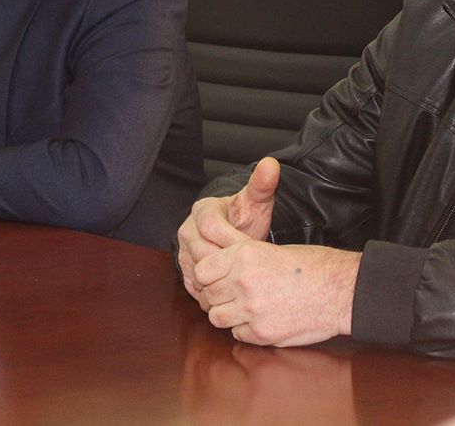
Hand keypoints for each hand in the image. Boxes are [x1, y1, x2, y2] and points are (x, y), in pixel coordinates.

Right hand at [177, 157, 280, 301]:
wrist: (235, 234)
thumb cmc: (245, 217)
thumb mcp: (256, 201)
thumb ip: (262, 184)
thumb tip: (271, 163)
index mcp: (202, 210)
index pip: (210, 226)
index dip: (231, 238)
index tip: (251, 245)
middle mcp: (187, 231)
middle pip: (202, 251)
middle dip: (227, 262)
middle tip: (249, 268)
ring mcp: (184, 252)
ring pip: (198, 271)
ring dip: (221, 277)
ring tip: (242, 278)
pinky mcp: (185, 271)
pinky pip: (196, 285)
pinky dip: (214, 290)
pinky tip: (232, 289)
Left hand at [193, 241, 359, 346]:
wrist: (339, 290)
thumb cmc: (310, 265)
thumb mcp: (269, 248)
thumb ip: (237, 254)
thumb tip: (211, 256)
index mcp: (244, 256)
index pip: (201, 271)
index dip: (207, 276)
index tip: (215, 278)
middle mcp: (244, 282)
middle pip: (207, 295)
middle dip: (216, 295)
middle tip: (230, 294)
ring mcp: (252, 310)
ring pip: (217, 318)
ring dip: (227, 314)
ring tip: (244, 307)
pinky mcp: (263, 333)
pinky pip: (237, 334)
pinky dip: (244, 329)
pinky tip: (260, 318)